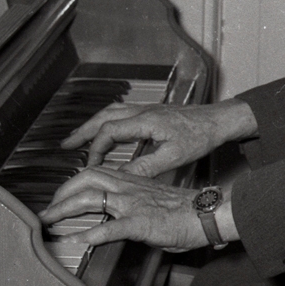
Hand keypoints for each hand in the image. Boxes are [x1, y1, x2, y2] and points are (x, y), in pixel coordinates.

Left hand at [38, 167, 236, 252]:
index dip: (72, 183)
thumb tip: (115, 215)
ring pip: (90, 199)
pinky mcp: (140, 223)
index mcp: (132, 181)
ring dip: (64, 210)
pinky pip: (109, 227)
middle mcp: (129, 188)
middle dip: (61, 193)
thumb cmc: (183, 210)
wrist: (206, 213)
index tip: (59, 197)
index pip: (95, 173)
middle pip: (85, 178)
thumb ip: (132, 203)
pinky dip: (88, 233)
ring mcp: (133, 204)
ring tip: (48, 222)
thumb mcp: (152, 199)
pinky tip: (75, 240)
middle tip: (47, 209)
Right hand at [61, 98, 257, 177]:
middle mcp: (143, 112)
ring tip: (79, 137)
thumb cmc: (201, 136)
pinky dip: (108, 122)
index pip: (108, 131)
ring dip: (94, 124)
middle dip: (83, 131)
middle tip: (66, 144)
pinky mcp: (153, 112)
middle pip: (104, 117)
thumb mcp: (173, 157)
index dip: (95, 148)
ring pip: (112, 112)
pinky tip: (108, 132)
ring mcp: (147, 110)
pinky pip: (122, 113)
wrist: (218, 120)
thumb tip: (121, 176)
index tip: (90, 164)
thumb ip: (145, 166)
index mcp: (145, 121)